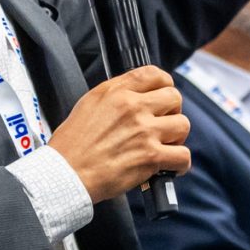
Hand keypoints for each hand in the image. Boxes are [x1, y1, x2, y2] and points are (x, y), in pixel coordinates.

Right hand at [50, 66, 192, 203]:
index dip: (165, 85)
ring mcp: (144, 132)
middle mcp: (133, 107)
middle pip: (174, 98)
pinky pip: (183, 156)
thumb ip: (115, 96)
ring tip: (165, 147)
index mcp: (116, 92)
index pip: (154, 74)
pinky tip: (169, 167)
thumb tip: (136, 97)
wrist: (66, 174)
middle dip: (172, 112)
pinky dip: (180, 165)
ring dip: (177, 138)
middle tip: (162, 126)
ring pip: (183, 125)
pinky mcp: (151, 157)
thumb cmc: (72, 146)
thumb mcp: (88, 105)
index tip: (163, 98)